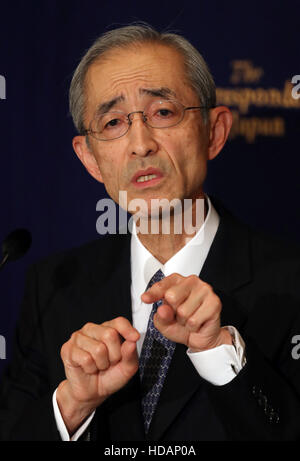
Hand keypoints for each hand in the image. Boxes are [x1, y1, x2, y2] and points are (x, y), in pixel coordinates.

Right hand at [57, 317, 139, 433]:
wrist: (92, 393)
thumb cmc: (110, 376)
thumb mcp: (127, 368)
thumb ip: (131, 355)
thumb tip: (132, 341)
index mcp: (107, 328)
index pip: (119, 322)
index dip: (128, 329)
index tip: (135, 338)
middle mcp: (92, 329)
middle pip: (110, 334)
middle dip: (114, 355)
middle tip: (109, 363)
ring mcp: (78, 337)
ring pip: (98, 349)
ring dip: (101, 364)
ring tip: (98, 366)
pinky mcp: (68, 349)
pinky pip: (86, 359)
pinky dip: (90, 369)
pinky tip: (88, 369)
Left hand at [141, 274, 231, 351]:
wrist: (200, 338)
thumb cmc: (182, 325)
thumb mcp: (164, 322)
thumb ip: (160, 316)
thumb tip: (164, 310)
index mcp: (177, 281)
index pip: (162, 285)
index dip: (152, 294)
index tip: (145, 299)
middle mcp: (191, 281)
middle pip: (172, 297)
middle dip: (173, 312)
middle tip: (180, 314)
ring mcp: (205, 290)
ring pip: (183, 311)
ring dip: (184, 322)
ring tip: (189, 319)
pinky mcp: (214, 302)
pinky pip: (194, 320)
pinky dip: (193, 327)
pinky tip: (198, 323)